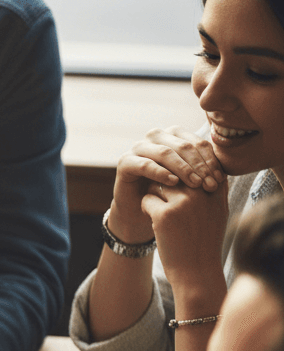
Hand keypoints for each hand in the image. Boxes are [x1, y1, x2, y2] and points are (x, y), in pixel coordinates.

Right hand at [109, 126, 223, 244]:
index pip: (197, 143)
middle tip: (209, 183)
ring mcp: (138, 148)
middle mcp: (155, 137)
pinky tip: (173, 183)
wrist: (139, 213)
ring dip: (183, 168)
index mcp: (174, 136)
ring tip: (194, 184)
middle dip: (198, 165)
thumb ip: (204, 170)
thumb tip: (226, 169)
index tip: (220, 179)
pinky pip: (145, 164)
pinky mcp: (124, 162)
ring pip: (165, 152)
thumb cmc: (167, 196)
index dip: (211, 160)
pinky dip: (161, 172)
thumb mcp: (189, 182)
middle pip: (182, 146)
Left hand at [140, 178, 229, 305]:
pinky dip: (145, 207)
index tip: (178, 187)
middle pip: (177, 170)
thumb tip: (203, 170)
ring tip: (157, 208)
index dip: (184, 173)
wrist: (196, 272)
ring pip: (160, 182)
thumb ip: (214, 192)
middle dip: (167, 180)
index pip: (198, 165)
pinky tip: (151, 218)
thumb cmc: (205, 244)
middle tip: (163, 196)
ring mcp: (183, 203)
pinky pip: (147, 198)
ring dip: (155, 192)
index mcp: (216, 192)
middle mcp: (202, 194)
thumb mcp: (218, 214)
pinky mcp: (165, 215)